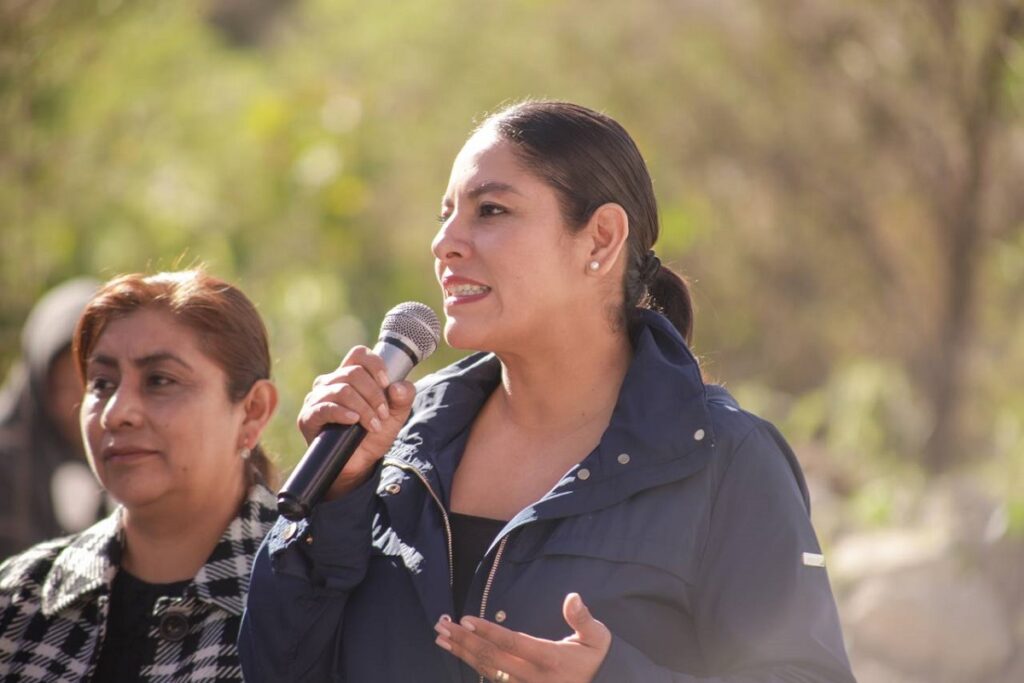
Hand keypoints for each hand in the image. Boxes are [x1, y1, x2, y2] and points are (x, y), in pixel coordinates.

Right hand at [297, 346, 414, 497]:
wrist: (359, 464)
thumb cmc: (374, 434)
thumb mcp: (396, 415)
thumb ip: (404, 397)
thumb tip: (398, 387)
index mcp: (349, 375)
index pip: (359, 354)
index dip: (375, 365)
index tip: (386, 384)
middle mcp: (330, 382)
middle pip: (354, 372)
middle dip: (374, 394)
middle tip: (382, 415)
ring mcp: (317, 398)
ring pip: (342, 390)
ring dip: (364, 408)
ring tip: (373, 425)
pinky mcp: (309, 417)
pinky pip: (325, 408)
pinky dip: (344, 413)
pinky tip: (354, 421)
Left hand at [434, 593, 610, 682]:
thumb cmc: (593, 661)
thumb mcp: (597, 639)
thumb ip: (583, 619)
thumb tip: (572, 597)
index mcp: (549, 659)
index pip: (512, 643)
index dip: (488, 632)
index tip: (465, 619)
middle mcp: (531, 676)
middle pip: (491, 657)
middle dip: (464, 640)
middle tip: (441, 625)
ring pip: (486, 669)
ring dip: (461, 652)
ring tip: (441, 637)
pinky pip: (490, 677)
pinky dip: (472, 664)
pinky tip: (458, 652)